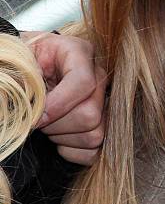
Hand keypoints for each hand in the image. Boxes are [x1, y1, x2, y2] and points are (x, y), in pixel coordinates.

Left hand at [20, 32, 106, 165]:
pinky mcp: (103, 121)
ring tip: (49, 125)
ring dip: (63, 137)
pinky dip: (71, 150)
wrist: (31, 71)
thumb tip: (32, 113)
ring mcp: (104, 100)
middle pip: (91, 113)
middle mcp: (98, 75)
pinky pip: (93, 150)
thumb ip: (23, 83)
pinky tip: (59, 135)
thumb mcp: (21, 65)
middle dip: (58, 124)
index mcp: (78, 53)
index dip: (58, 105)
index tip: (36, 117)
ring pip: (94, 133)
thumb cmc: (25, 66)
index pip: (83, 82)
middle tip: (40, 120)